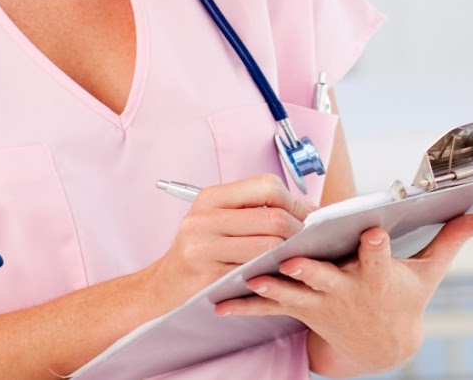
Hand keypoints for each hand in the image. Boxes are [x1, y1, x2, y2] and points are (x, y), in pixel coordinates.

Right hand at [140, 174, 312, 309]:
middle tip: (309, 242)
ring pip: (268, 245)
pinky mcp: (207, 275)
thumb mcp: (218, 219)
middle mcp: (204, 218)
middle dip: (299, 230)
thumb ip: (254, 209)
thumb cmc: (200, 251)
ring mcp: (203, 247)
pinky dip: (274, 272)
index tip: (307, 217)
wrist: (163, 286)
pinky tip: (278, 274)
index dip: (295, 201)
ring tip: (296, 256)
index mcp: (211, 197)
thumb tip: (307, 209)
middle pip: (272, 217)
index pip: (267, 186)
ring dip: (290, 253)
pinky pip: (255, 272)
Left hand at [214, 212, 472, 376]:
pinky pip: (269, 309)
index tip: (372, 231)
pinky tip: (219, 302)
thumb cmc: (405, 296)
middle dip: (312, 271)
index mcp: (379, 276)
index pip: (378, 257)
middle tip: (294, 261)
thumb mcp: (430, 270)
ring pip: (293, 294)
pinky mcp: (301, 312)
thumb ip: (455, 236)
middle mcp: (348, 292)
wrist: (381, 345)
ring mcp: (321, 304)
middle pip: (328, 278)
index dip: (375, 246)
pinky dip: (245, 306)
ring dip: (272, 287)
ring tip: (251, 279)